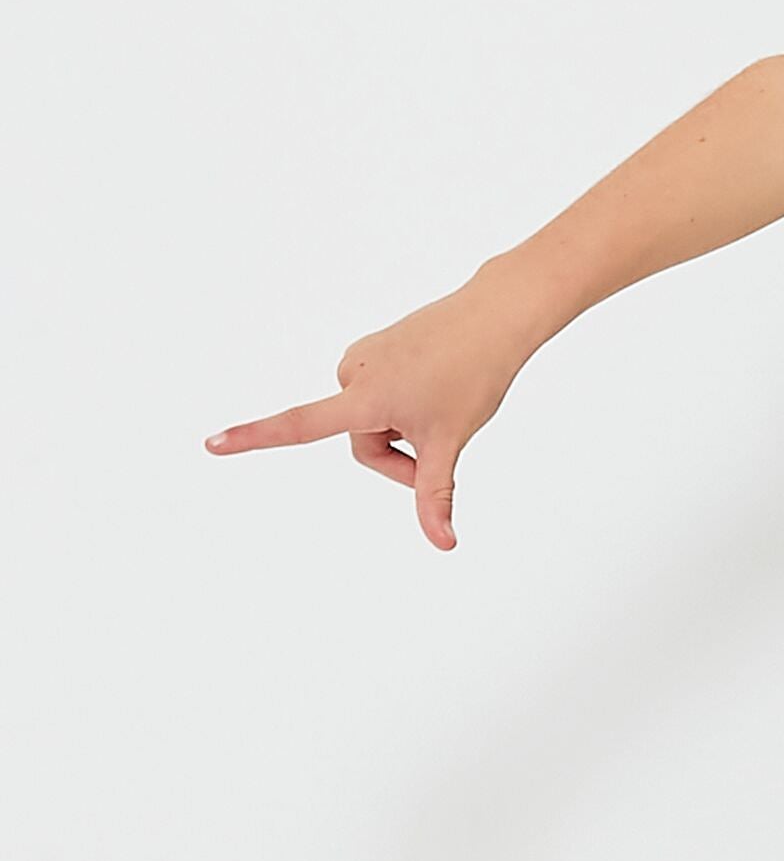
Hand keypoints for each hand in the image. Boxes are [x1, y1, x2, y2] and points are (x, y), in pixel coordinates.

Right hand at [202, 268, 540, 551]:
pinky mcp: (375, 348)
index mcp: (363, 397)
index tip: (212, 444)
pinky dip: (402, 404)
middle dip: (397, 456)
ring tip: (440, 401)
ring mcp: (363, 357)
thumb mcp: (451, 442)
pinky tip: (434, 383)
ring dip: (401, 429)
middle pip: (362, 442)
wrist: (494, 317)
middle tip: (439, 442)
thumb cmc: (474, 375)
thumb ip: (435, 495)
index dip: (254, 437)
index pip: (299, 426)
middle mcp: (353, 373)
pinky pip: (379, 395)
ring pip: (371, 420)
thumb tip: (443, 544)